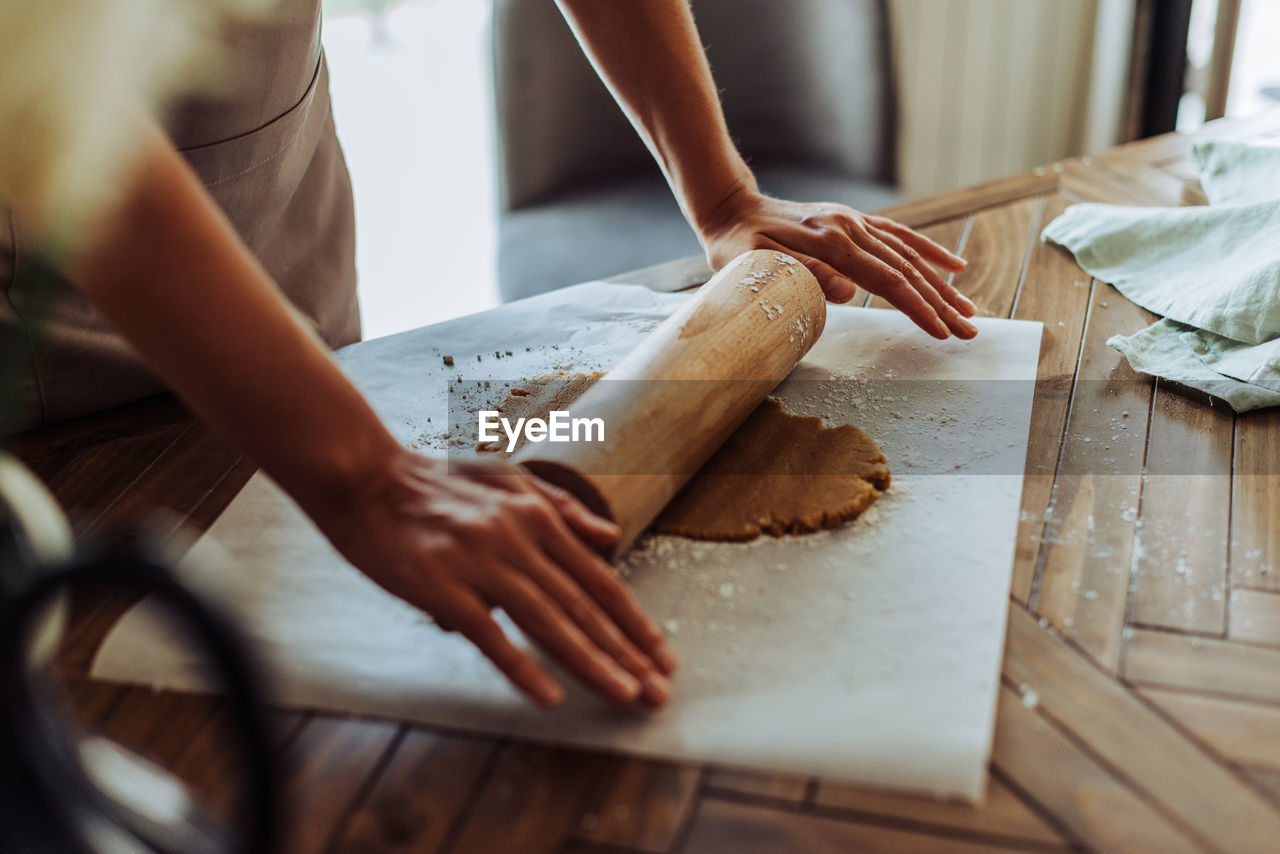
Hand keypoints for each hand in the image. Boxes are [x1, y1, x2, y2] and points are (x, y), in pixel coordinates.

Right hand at [315, 450, 676, 707]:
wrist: (366, 480)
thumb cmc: (437, 484)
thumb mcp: (508, 480)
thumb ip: (562, 508)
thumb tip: (610, 537)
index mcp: (537, 517)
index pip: (599, 579)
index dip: (635, 621)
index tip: (663, 655)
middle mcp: (517, 539)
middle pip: (583, 606)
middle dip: (627, 653)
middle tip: (658, 692)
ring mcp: (480, 563)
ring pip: (548, 622)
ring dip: (592, 663)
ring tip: (626, 695)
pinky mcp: (441, 586)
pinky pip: (489, 634)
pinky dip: (521, 666)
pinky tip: (549, 696)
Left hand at [698, 190, 978, 339]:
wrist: (732, 209)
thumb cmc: (739, 246)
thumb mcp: (758, 266)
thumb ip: (805, 276)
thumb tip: (847, 293)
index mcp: (832, 243)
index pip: (887, 281)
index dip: (918, 308)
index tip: (942, 333)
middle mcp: (850, 228)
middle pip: (907, 270)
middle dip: (941, 304)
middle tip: (970, 331)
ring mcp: (854, 222)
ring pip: (909, 255)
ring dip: (942, 284)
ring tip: (969, 309)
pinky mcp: (853, 220)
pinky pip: (899, 236)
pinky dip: (928, 251)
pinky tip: (953, 266)